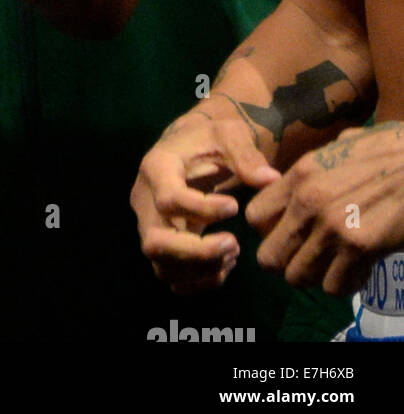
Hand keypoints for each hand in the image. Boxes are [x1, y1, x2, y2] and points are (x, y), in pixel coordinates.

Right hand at [131, 108, 279, 293]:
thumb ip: (245, 155)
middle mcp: (144, 200)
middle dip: (197, 253)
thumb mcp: (228, 133)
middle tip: (235, 244)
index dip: (201, 210)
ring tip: (235, 251)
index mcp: (156, 167)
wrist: (191, 147)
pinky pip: (171, 276)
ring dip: (202, 269)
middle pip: (154, 242)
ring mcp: (149, 225)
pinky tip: (225, 262)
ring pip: (162, 266)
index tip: (235, 207)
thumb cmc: (210, 139)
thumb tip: (269, 179)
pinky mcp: (160, 242)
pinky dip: (200, 280)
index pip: (168, 199)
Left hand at [247, 122, 403, 295]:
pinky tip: (359, 269)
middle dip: (286, 262)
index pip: (254, 217)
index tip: (289, 234)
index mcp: (301, 174)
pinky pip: (335, 286)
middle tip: (308, 258)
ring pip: (298, 278)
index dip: (269, 232)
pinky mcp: (360, 248)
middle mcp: (308, 201)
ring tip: (334, 265)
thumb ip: (318, 166)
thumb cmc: (392, 151)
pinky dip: (346, 284)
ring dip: (316, 277)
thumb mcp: (345, 146)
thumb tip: (302, 175)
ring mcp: (332, 227)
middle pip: (268, 257)